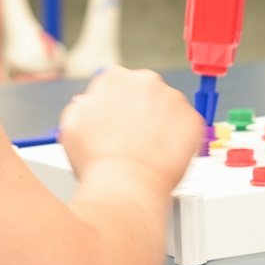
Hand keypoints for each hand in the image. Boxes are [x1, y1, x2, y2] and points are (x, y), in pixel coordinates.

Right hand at [59, 67, 202, 193]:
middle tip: (133, 139)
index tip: (119, 122)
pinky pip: (186, 125)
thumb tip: (88, 103)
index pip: (119, 84)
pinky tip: (163, 154)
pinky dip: (178, 138)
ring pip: (167, 108)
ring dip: (161, 124)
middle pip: (145, 92)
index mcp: (115, 78)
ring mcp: (173, 99)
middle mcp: (146, 81)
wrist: (125, 186)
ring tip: (148, 150)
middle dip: (141, 112)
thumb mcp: (71, 127)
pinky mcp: (192, 119)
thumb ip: (81, 107)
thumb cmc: (98, 162)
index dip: (117, 106)